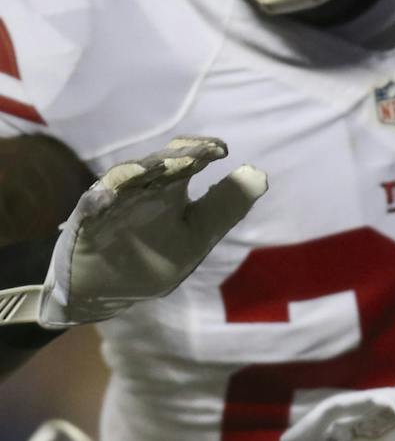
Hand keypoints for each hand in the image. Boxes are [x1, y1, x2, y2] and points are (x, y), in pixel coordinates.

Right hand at [38, 137, 266, 326]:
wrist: (102, 291)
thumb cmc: (155, 257)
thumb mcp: (196, 236)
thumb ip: (223, 209)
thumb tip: (261, 176)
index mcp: (171, 190)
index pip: (188, 161)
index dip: (203, 151)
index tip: (221, 150)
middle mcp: (142, 191)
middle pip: (159, 165)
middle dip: (176, 158)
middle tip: (196, 154)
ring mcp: (112, 204)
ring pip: (125, 180)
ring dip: (140, 172)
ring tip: (159, 166)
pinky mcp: (86, 224)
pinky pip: (90, 210)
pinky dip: (97, 201)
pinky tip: (103, 196)